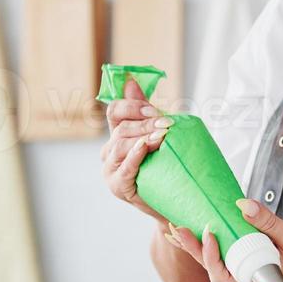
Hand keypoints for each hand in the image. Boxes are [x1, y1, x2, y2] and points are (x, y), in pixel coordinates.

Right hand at [99, 76, 171, 221]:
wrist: (173, 201)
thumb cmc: (165, 167)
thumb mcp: (157, 135)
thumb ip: (144, 110)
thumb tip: (131, 80)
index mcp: (117, 134)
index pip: (114, 111)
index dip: (132, 106)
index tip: (154, 109)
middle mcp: (109, 150)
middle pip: (122, 128)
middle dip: (145, 123)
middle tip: (166, 124)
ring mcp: (111, 169)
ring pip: (121, 146)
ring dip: (143, 137)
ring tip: (162, 137)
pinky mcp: (117, 186)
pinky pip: (124, 168)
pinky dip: (135, 156)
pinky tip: (145, 148)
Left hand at [163, 199, 282, 281]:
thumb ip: (268, 222)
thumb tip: (242, 205)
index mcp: (257, 279)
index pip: (223, 274)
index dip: (210, 256)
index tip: (210, 232)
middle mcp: (248, 276)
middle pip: (212, 268)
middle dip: (193, 249)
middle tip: (177, 227)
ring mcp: (247, 267)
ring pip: (215, 260)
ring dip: (195, 245)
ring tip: (175, 227)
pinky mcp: (249, 256)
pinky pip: (225, 250)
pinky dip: (208, 241)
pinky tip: (194, 228)